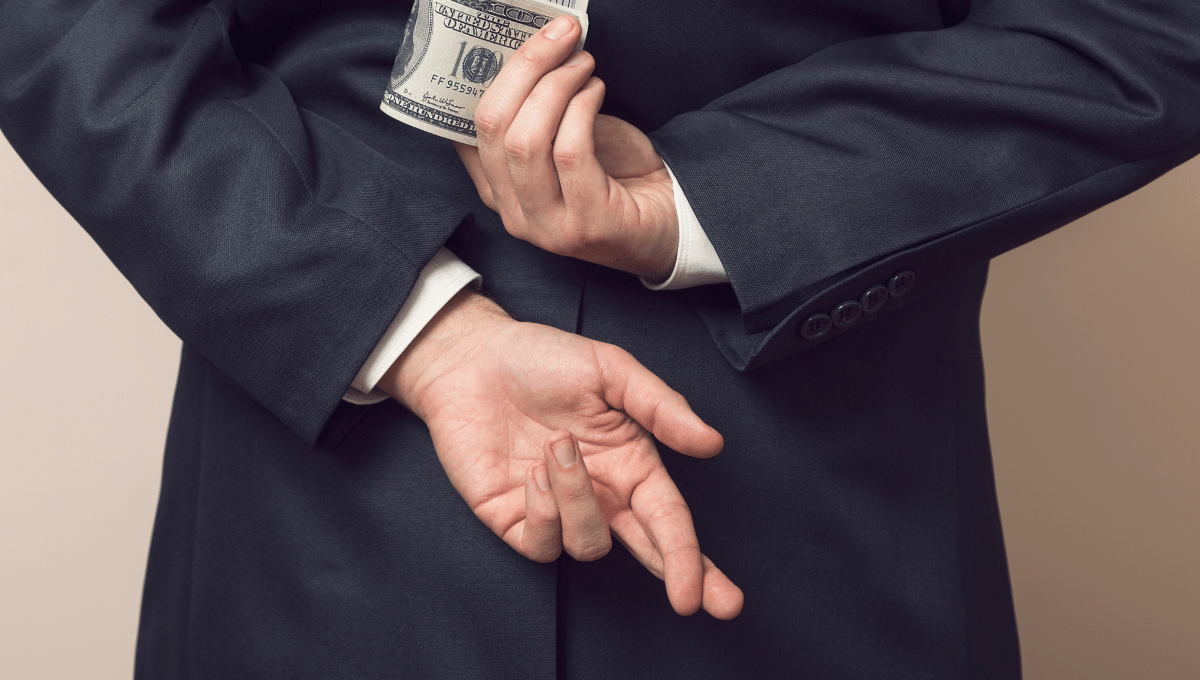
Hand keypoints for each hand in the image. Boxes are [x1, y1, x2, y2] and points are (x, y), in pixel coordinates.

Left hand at [381, 291, 742, 618]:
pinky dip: (544, 510)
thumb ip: (662, 408)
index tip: (721, 598)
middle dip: (680, 577)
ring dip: (579, 499)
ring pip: (590, 545)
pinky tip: (533, 471)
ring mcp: (558, 512)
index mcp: (633, 464)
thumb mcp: (612, 371)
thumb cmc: (543, 360)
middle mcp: (602, 495)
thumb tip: (712, 444)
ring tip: (557, 446)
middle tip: (699, 604)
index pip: (672, 521)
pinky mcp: (514, 520)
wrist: (473, 359)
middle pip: (650, 552)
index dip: (694, 561)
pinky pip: (542, 544)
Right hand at [455, 15, 678, 280]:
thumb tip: (531, 51)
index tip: (520, 37)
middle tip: (560, 37)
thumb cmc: (614, 175)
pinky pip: (570, 152)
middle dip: (526, 69)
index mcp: (499, 193)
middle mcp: (515, 215)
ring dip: (557, 86)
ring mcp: (549, 226)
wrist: (668, 222)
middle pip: (496, 128)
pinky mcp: (587, 224)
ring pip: (527, 141)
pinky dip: (582, 109)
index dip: (488, 75)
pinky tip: (596, 91)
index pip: (469, 129)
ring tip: (583, 64)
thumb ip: (535, 114)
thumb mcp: (561, 142)